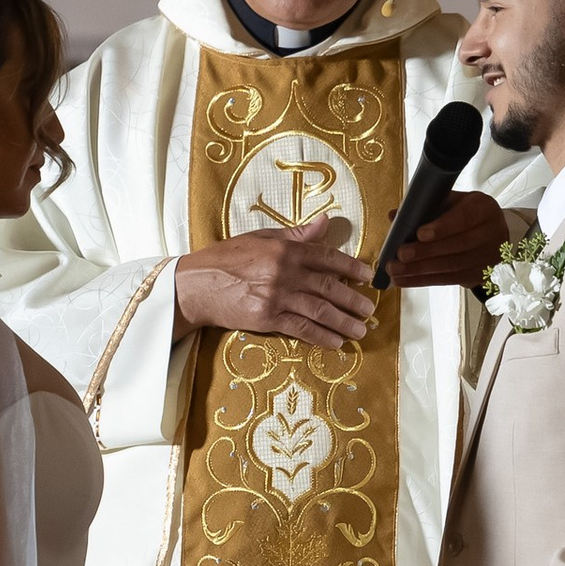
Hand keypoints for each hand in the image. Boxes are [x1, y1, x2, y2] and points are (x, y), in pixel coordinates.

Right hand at [175, 220, 374, 348]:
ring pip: (319, 310)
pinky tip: (336, 342)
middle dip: (353, 299)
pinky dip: (321, 336)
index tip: (367, 276)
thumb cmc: (225, 259)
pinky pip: (301, 328)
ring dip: (344, 321)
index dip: (351, 267)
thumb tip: (325, 223)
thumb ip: (295, 235)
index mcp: (284, 249)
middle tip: (369, 309)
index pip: (326, 257)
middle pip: (328, 287)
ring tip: (360, 330)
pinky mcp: (267, 318)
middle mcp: (284, 272)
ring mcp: (276, 297)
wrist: (195, 286)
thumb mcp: (260, 238)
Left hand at [385, 189, 511, 293]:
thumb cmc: (467, 215)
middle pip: (457, 246)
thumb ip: (426, 207)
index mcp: (483, 208)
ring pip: (452, 266)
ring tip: (396, 271)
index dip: (442, 228)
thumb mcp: (452, 203)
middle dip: (425, 252)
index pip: (465, 218)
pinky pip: (449, 280)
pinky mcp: (478, 275)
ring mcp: (487, 257)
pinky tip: (405, 280)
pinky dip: (424, 281)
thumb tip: (394, 215)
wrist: (495, 234)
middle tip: (400, 255)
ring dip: (420, 270)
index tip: (419, 234)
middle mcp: (490, 233)